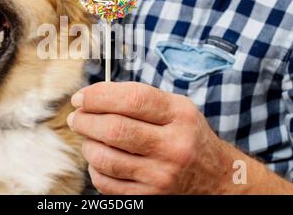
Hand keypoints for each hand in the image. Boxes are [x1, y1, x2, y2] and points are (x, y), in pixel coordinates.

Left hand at [67, 81, 244, 193]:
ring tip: (88, 137)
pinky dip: (95, 169)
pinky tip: (100, 159)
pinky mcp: (150, 197)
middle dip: (85, 120)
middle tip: (76, 117)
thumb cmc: (187, 135)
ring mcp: (161, 175)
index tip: (80, 97)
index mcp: (180, 116)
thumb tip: (92, 96)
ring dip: (87, 144)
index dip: (98, 96)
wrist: (215, 177)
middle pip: (115, 130)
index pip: (133, 99)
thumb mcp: (176, 108)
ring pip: (105, 158)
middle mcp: (173, 146)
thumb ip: (139, 98)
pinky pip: (106, 183)